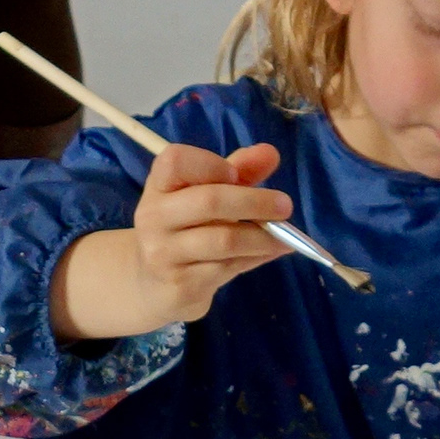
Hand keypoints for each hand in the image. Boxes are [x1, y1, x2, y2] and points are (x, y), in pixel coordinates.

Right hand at [47, 141, 291, 340]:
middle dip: (254, 201)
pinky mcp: (180, 285)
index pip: (175, 161)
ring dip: (262, 238)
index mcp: (158, 187)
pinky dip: (256, 258)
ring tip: (285, 237)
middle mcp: (154, 218)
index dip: (210, 163)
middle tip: (285, 206)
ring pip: (223, 240)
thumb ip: (238, 172)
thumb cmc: (186, 229)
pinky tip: (270, 252)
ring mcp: (164, 254)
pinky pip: (227, 268)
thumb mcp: (206, 195)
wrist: (154, 285)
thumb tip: (270, 153)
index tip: (236, 175)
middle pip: (209, 201)